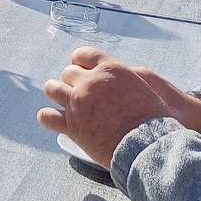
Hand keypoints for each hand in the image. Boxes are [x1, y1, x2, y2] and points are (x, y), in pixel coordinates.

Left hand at [37, 47, 178, 168]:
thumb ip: (125, 79)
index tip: (83, 71)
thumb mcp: (145, 88)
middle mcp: (91, 82)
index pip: (83, 54)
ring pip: (51, 88)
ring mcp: (78, 102)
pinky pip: (46, 115)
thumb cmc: (154, 121)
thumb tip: (117, 80)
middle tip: (80, 94)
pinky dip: (48, 117)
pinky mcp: (71, 124)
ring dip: (56, 93)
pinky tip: (56, 120)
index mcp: (111, 69)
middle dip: (72, 81)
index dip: (81, 62)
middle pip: (68, 72)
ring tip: (64, 102)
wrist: (148, 146)